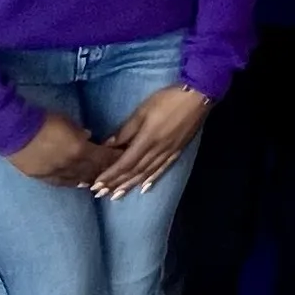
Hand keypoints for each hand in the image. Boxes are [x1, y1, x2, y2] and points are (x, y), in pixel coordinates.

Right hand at [7, 111, 118, 187]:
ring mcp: (55, 173)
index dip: (115, 159)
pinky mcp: (41, 177)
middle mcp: (71, 165)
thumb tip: (89, 137)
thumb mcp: (67, 121)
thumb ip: (80, 132)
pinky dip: (73, 183)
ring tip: (100, 182)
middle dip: (106, 172)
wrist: (12, 128)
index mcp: (80, 150)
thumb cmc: (42, 120)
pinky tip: (80, 184)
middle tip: (116, 174)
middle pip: (94, 172)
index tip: (124, 159)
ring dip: (91, 180)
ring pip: (79, 180)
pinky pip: (62, 183)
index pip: (105, 158)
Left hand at [94, 85, 211, 196]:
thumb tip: (108, 145)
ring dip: (130, 185)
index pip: (125, 163)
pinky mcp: (177, 151)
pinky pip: (162, 169)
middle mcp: (157, 151)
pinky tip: (144, 187)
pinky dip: (152, 179)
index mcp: (146, 140)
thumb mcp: (142, 111)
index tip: (97, 184)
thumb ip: (126, 130)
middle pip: (134, 171)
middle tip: (101, 194)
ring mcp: (168, 153)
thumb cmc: (167, 100)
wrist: (197, 98)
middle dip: (116, 184)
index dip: (110, 175)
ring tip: (117, 196)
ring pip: (146, 173)